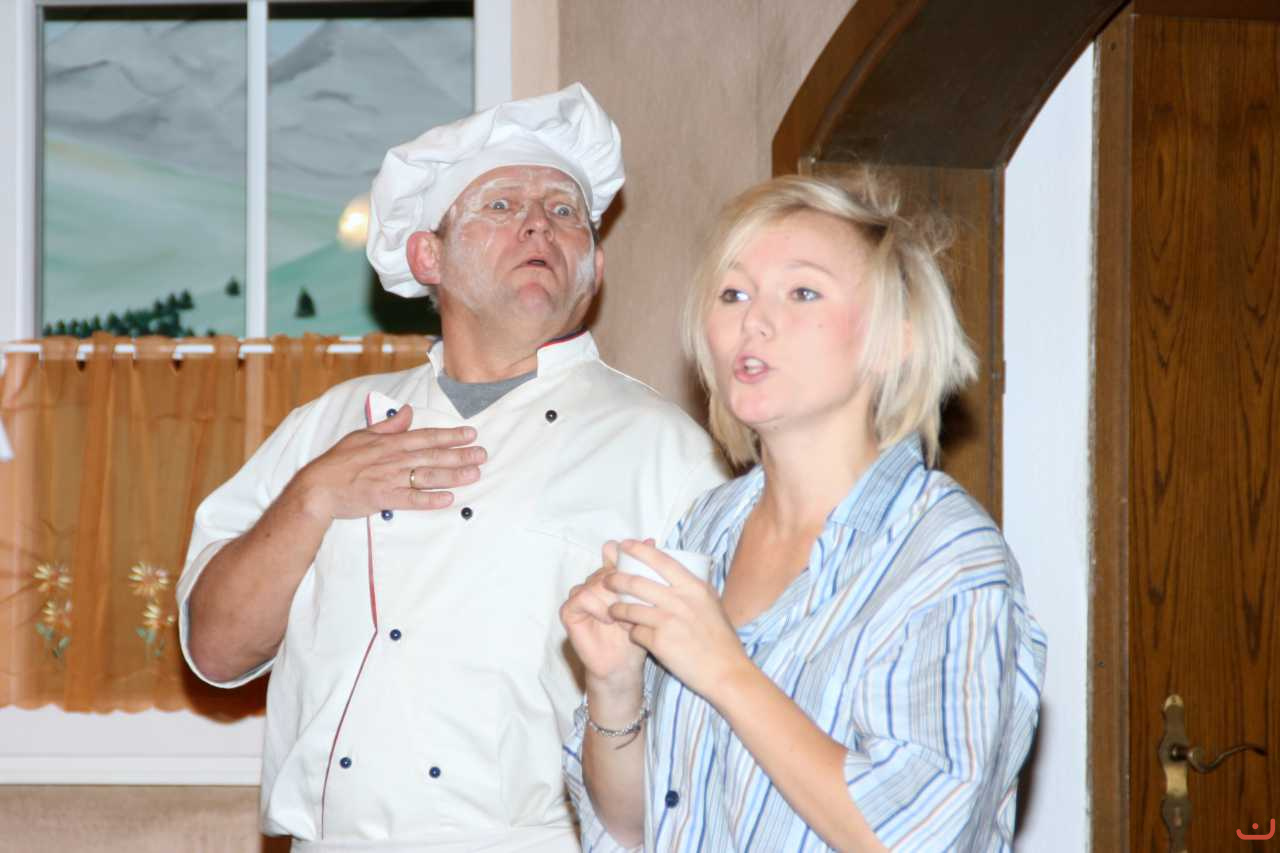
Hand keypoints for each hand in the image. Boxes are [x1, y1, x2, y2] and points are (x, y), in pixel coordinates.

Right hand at [289, 405, 485, 519]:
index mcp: (390, 443)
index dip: (450, 435)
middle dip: (460, 454)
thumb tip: (407, 411)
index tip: (471, 434)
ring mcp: (390, 479)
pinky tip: (449, 499)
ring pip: (427, 476)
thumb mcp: (362, 435)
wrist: (317, 487)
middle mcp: (393, 459)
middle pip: (433, 456)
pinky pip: (411, 499)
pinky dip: (430, 499)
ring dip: (453, 475)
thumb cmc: (338, 462)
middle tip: (483, 454)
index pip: (426, 437)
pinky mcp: (384, 498)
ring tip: (474, 474)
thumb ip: (389, 426)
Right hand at [560, 541, 648, 695]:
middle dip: (623, 585)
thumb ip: (644, 571)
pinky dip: (598, 607)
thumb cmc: (637, 632)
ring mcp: (579, 594)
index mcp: (609, 575)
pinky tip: (608, 619)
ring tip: (625, 616)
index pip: (612, 552)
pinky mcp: (569, 610)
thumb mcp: (645, 600)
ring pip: (596, 582)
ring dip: (613, 598)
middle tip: (636, 603)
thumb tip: (651, 540)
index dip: (624, 558)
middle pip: (606, 568)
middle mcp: (593, 581)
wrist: (623, 663)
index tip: (640, 571)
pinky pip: (582, 597)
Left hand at [605, 540, 749, 700]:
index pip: (661, 561)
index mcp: (694, 587)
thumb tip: (674, 572)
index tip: (625, 546)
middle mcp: (680, 600)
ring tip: (611, 610)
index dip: (639, 550)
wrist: (726, 672)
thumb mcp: (711, 604)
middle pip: (637, 582)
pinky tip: (631, 634)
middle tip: (607, 579)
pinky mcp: (660, 642)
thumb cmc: (721, 640)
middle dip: (616, 579)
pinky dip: (631, 632)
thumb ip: (692, 588)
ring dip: (617, 609)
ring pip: (630, 608)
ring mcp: (669, 620)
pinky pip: (635, 632)